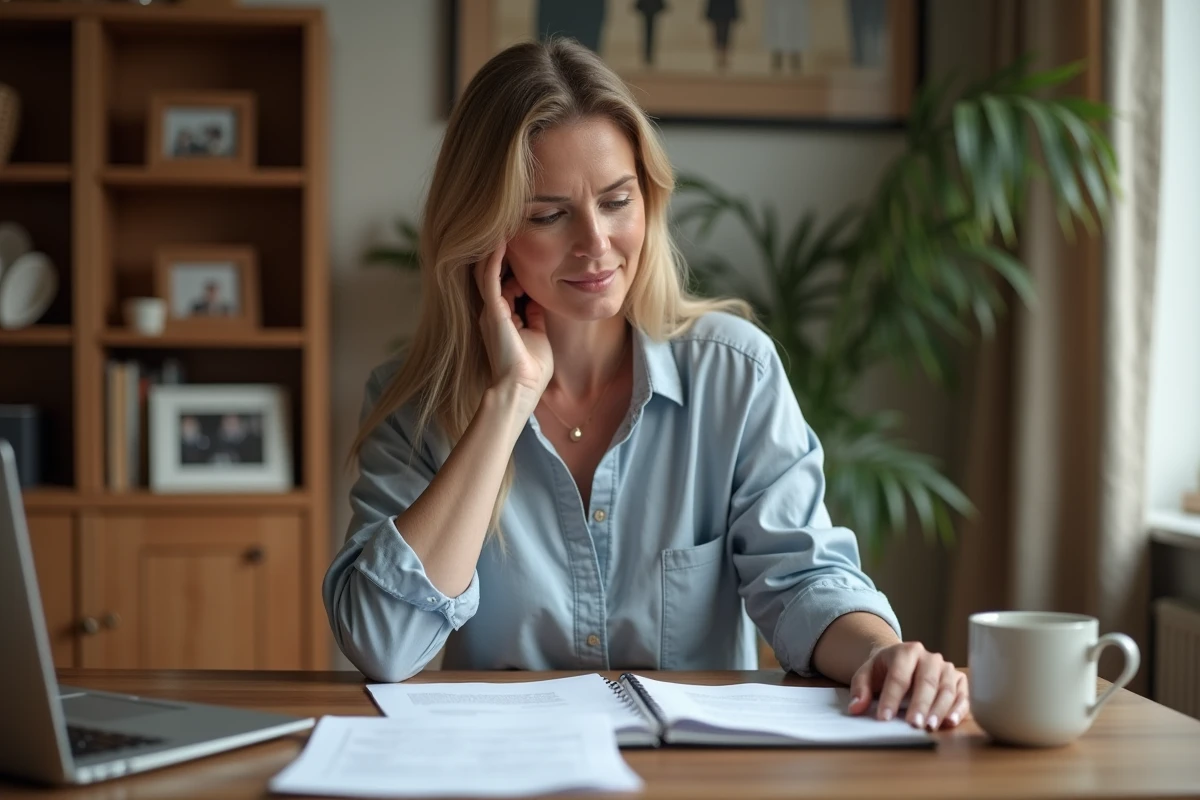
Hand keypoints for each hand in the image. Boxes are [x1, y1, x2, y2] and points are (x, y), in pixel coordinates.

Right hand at [473, 244, 552, 402]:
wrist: (521, 388)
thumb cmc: (531, 368)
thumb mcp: (537, 334)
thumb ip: (534, 315)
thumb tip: (538, 298)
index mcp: (502, 317)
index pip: (506, 283)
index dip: (516, 266)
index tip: (528, 247)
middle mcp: (491, 311)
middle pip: (494, 273)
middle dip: (503, 253)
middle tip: (513, 229)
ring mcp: (489, 310)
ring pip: (487, 271)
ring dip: (496, 250)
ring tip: (505, 227)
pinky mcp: (491, 311)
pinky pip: (489, 277)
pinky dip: (493, 258)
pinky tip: (500, 240)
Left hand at [846, 641, 968, 730]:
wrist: (902, 660)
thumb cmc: (885, 669)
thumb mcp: (866, 673)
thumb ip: (860, 689)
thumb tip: (856, 708)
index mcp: (906, 651)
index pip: (898, 676)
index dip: (891, 698)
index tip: (884, 718)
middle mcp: (930, 657)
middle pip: (926, 681)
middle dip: (920, 704)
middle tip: (913, 724)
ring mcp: (946, 668)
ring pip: (946, 689)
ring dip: (939, 709)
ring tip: (930, 727)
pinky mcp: (959, 680)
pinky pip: (963, 695)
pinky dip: (958, 709)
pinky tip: (950, 722)